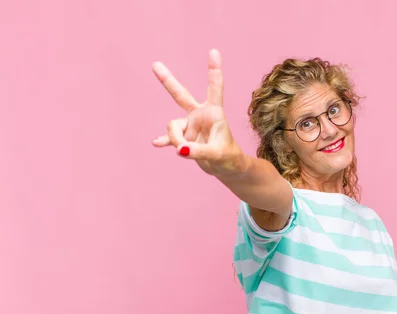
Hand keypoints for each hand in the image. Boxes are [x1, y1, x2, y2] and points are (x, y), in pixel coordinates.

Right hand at [151, 49, 243, 175]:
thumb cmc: (228, 158)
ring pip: (173, 127)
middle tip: (155, 65)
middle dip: (168, 81)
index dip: (214, 70)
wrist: (225, 168)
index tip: (214, 51)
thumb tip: (179, 150)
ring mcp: (190, 126)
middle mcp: (200, 115)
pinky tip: (156, 143)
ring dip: (176, 140)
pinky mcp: (184, 138)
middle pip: (181, 95)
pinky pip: (169, 138)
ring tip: (185, 152)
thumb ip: (198, 152)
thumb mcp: (217, 155)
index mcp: (214, 113)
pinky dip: (164, 141)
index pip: (215, 88)